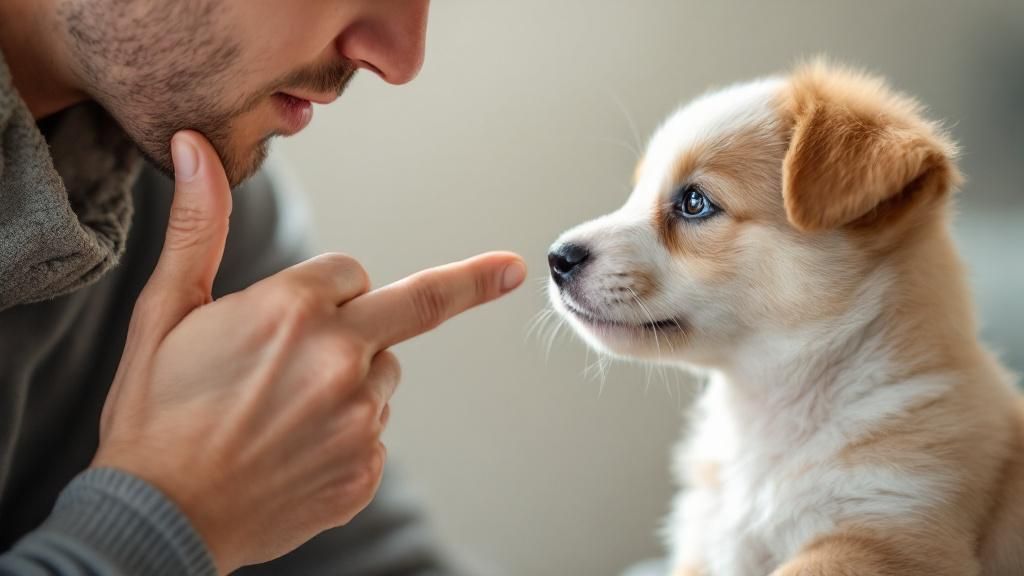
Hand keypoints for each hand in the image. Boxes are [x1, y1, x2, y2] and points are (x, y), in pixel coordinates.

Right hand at [92, 131, 525, 572]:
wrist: (159, 520)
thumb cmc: (154, 416)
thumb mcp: (165, 313)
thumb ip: (197, 228)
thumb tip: (197, 151)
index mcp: (292, 310)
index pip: (349, 271)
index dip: (326, 289)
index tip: (297, 310)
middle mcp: (340, 359)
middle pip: (415, 305)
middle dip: (467, 282)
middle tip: (512, 269)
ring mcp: (360, 419)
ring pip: (385, 373)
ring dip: (356, 377)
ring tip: (285, 412)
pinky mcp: (367, 469)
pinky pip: (376, 432)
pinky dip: (349, 433)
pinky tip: (297, 450)